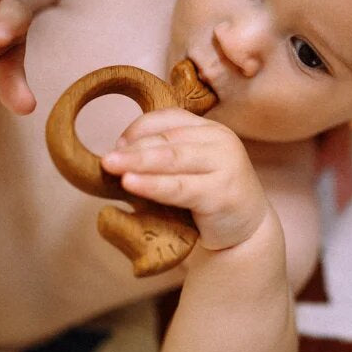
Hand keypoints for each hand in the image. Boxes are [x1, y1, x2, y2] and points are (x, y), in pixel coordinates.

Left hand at [100, 108, 269, 251]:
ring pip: (173, 159)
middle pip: (169, 139)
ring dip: (139, 162)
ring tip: (111, 166)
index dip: (139, 129)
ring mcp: (225, 164)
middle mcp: (221, 140)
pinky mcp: (222, 192)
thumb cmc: (208, 201)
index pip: (169, 118)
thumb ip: (160, 160)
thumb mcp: (186, 172)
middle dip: (133, 148)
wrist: (244, 233)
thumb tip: (116, 155)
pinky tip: (131, 184)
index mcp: (209, 130)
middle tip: (106, 159)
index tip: (116, 145)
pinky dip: (153, 185)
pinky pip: (180, 187)